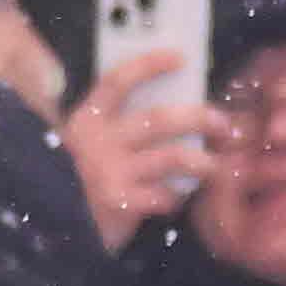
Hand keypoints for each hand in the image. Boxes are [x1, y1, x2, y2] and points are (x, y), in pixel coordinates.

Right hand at [60, 51, 224, 248]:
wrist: (63, 228)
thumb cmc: (84, 178)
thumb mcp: (90, 143)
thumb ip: (117, 121)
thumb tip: (172, 98)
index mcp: (88, 118)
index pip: (117, 80)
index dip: (148, 64)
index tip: (180, 57)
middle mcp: (96, 141)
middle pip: (157, 119)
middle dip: (198, 117)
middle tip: (222, 122)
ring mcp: (108, 172)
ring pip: (171, 157)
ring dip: (202, 160)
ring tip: (215, 165)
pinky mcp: (120, 202)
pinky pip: (164, 195)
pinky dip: (177, 197)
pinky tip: (180, 198)